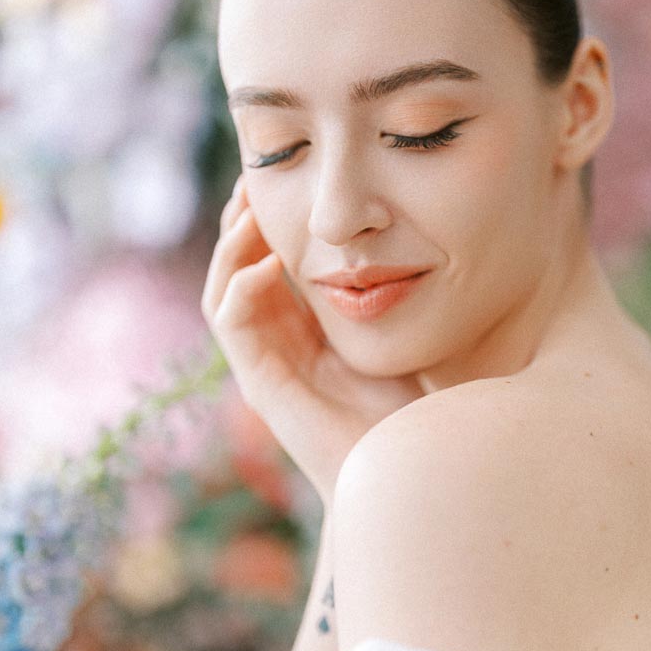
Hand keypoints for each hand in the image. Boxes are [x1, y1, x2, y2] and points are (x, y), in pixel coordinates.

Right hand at [201, 175, 424, 508]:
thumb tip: (426, 237)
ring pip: (224, 287)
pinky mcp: (259, 382)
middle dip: (245, 219)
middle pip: (240, 265)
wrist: (398, 475)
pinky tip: (269, 262)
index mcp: (307, 327)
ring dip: (233, 246)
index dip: (274, 217)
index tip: (292, 174)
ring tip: (251, 207)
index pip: (272, 259)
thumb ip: (398, 294)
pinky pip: (230, 323)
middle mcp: (278, 340)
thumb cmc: (408, 413)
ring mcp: (263, 360)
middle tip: (260, 175)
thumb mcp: (403, 336)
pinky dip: (241, 287)